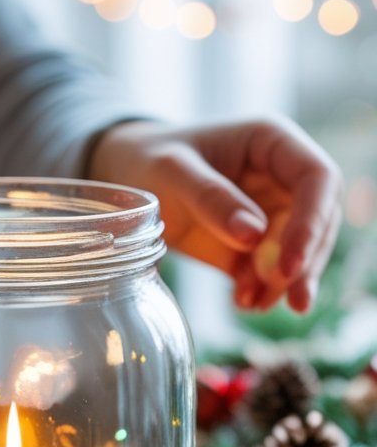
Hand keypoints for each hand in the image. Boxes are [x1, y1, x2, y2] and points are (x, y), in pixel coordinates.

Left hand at [88, 117, 342, 311]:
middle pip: (319, 222)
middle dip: (305, 263)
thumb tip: (253, 235)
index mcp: (272, 142)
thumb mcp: (173, 171)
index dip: (312, 222)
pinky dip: (263, 292)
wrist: (128, 178)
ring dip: (285, 284)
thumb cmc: (150, 160)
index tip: (290, 264)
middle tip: (286, 298)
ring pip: (301, 252)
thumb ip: (211, 198)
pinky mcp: (253, 246)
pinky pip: (270, 273)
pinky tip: (243, 303)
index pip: (318, 179)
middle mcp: (281, 177)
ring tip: (255, 304)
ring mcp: (270, 213)